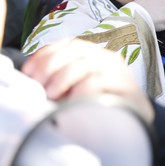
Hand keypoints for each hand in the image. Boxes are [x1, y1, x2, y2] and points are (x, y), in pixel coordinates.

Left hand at [21, 38, 154, 123]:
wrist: (135, 122)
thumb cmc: (101, 106)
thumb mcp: (78, 87)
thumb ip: (60, 78)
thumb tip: (32, 80)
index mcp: (95, 54)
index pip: (67, 44)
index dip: (44, 55)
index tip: (28, 72)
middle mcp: (107, 58)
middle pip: (75, 50)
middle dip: (50, 67)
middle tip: (39, 86)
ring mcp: (118, 71)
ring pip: (85, 65)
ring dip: (62, 79)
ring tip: (52, 95)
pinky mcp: (126, 86)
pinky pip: (97, 82)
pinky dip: (79, 91)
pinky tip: (72, 101)